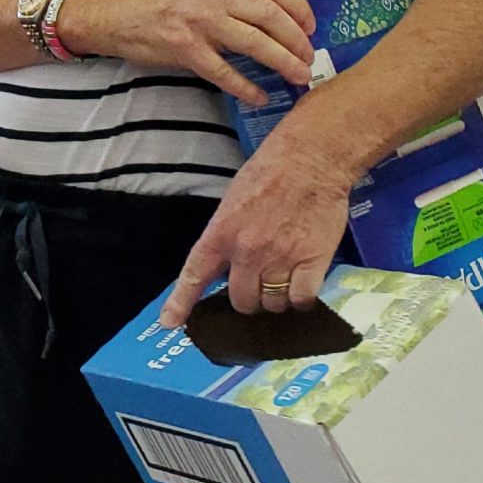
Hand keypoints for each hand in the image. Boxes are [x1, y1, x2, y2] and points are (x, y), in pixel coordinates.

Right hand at [59, 0, 313, 105]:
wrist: (120, 16)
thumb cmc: (165, 7)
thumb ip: (236, 1)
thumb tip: (277, 26)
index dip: (299, 7)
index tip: (312, 27)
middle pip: (270, 15)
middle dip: (297, 39)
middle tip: (309, 60)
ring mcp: (200, 23)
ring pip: (253, 41)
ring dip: (282, 61)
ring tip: (298, 77)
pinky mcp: (185, 49)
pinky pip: (223, 71)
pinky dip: (245, 86)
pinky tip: (259, 96)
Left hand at [159, 123, 354, 326]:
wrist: (309, 160)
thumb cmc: (269, 174)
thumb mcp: (231, 203)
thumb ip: (225, 237)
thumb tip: (224, 268)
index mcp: (221, 233)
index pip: (195, 274)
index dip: (181, 302)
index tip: (170, 322)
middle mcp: (247, 251)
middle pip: (241, 301)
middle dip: (247, 298)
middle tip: (257, 284)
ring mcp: (280, 258)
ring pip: (272, 304)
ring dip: (275, 299)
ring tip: (282, 279)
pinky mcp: (312, 261)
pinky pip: (301, 299)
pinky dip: (300, 299)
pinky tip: (301, 286)